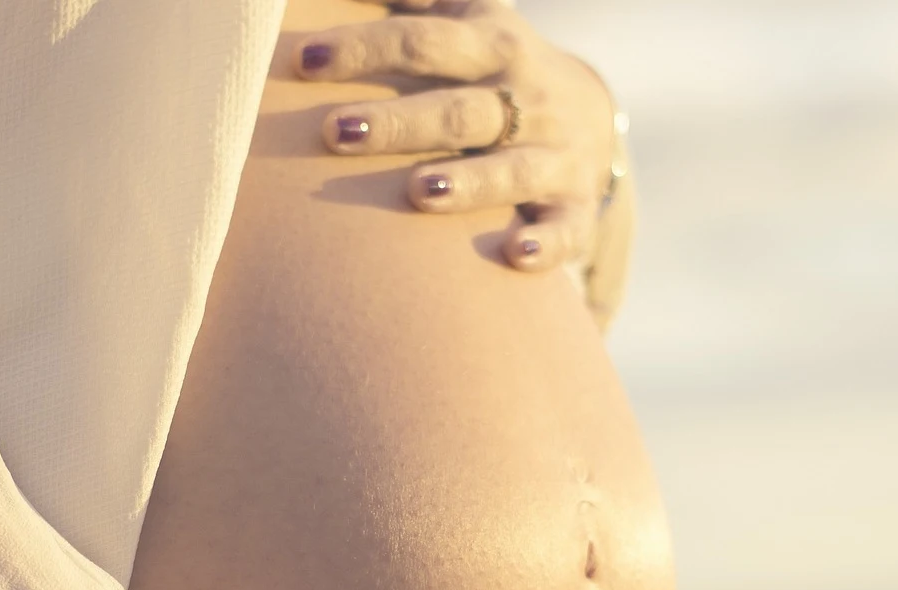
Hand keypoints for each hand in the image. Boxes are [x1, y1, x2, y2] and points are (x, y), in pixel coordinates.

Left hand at [297, 0, 620, 273]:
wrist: (593, 118)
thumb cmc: (497, 67)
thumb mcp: (470, 17)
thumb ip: (415, 0)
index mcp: (493, 46)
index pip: (424, 43)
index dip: (365, 49)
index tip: (304, 61)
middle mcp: (528, 99)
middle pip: (459, 111)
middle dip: (399, 123)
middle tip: (334, 132)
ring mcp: (555, 155)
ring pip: (511, 170)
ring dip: (469, 183)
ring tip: (419, 192)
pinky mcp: (574, 207)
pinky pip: (564, 229)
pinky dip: (544, 245)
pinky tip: (513, 256)